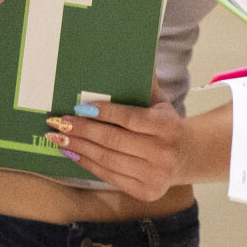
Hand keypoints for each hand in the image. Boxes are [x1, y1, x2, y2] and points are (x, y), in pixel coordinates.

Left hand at [44, 90, 185, 201]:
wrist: (188, 156)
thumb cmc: (166, 123)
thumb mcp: (161, 101)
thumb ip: (144, 83)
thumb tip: (125, 55)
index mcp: (167, 126)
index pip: (129, 118)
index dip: (104, 113)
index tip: (79, 107)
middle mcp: (162, 152)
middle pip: (113, 140)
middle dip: (82, 130)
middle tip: (58, 122)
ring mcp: (154, 175)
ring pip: (107, 159)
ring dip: (78, 147)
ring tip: (58, 138)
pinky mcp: (145, 192)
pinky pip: (109, 176)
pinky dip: (87, 163)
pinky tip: (72, 152)